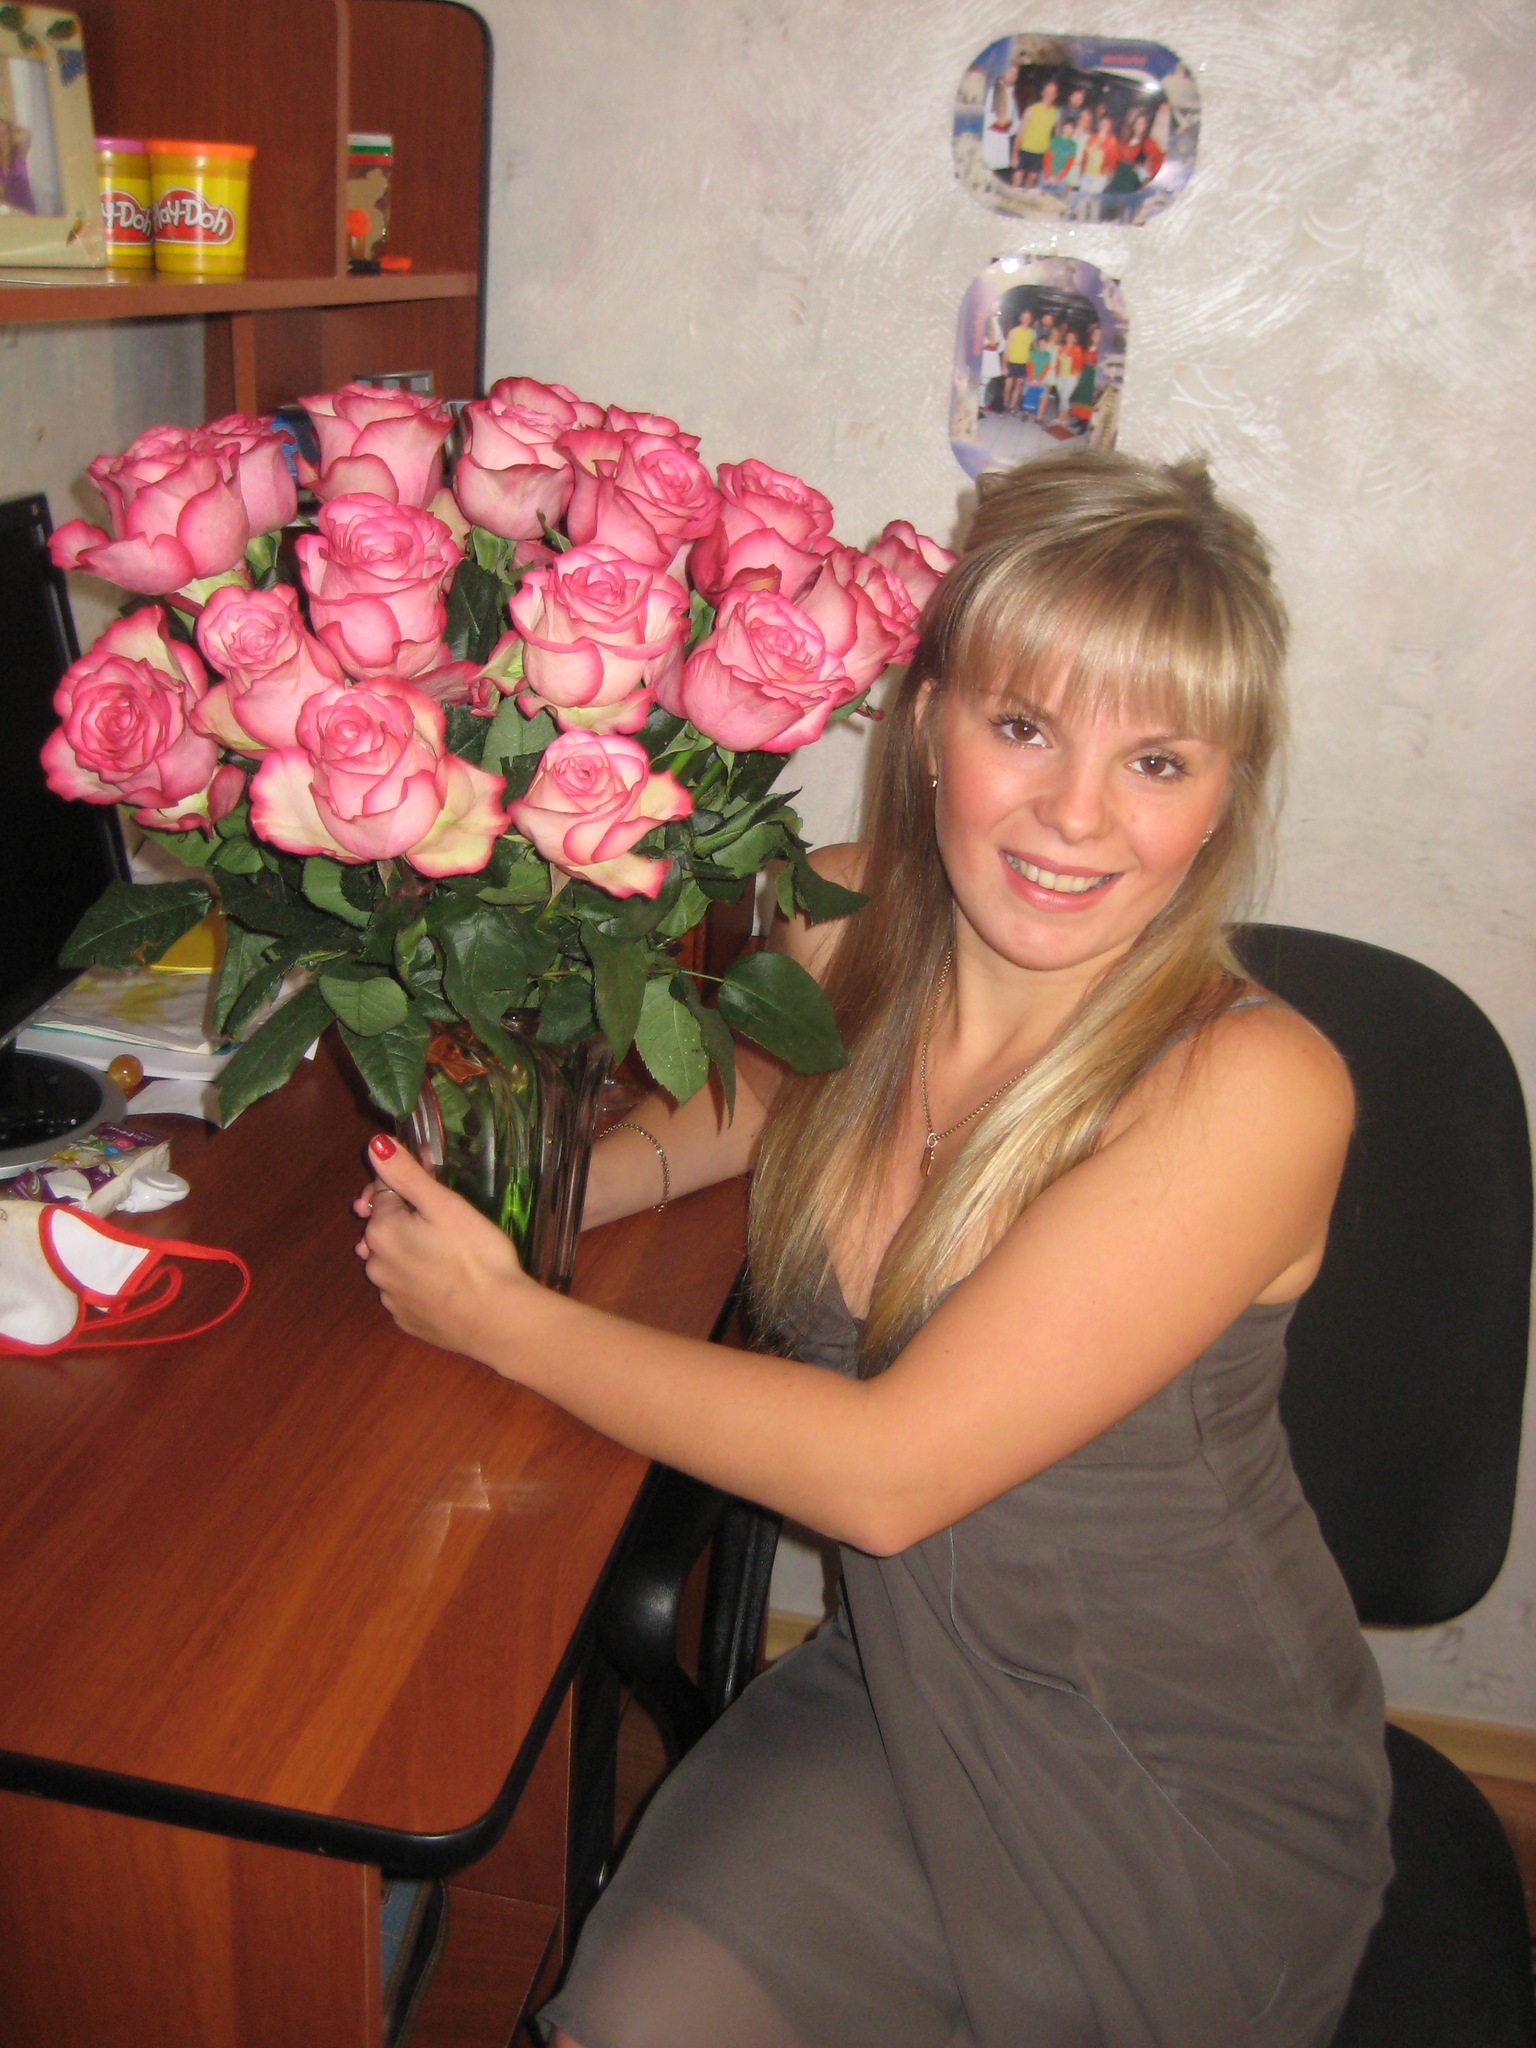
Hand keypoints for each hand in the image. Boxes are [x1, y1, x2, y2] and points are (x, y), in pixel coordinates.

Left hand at [354, 1134, 529, 1362]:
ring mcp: (389, 1297)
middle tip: (443, 1220)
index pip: (381, 1194)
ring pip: (392, 1262)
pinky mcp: (406, 1320)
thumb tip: (374, 1143)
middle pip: (383, 1229)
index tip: (432, 1186)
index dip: (406, 1186)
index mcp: (382, 1231)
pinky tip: (445, 1282)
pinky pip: (404, 1292)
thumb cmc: (476, 1255)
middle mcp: (375, 1265)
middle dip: (403, 1219)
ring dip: (408, 1252)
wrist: (498, 1320)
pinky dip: (418, 1283)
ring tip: (445, 1251)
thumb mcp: (445, 1205)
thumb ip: (406, 1174)